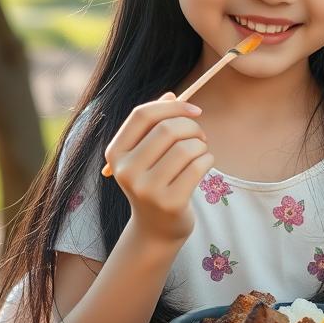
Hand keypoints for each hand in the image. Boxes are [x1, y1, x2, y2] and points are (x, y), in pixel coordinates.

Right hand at [103, 93, 213, 245]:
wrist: (156, 228)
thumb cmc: (155, 180)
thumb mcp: (147, 153)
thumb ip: (156, 123)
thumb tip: (171, 95)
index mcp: (115, 152)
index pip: (142, 115)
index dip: (173, 107)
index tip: (195, 110)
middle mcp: (126, 171)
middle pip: (167, 129)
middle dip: (192, 127)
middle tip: (200, 136)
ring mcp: (146, 189)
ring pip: (186, 148)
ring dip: (201, 145)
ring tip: (201, 152)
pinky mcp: (169, 202)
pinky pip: (198, 166)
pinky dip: (208, 160)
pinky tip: (205, 165)